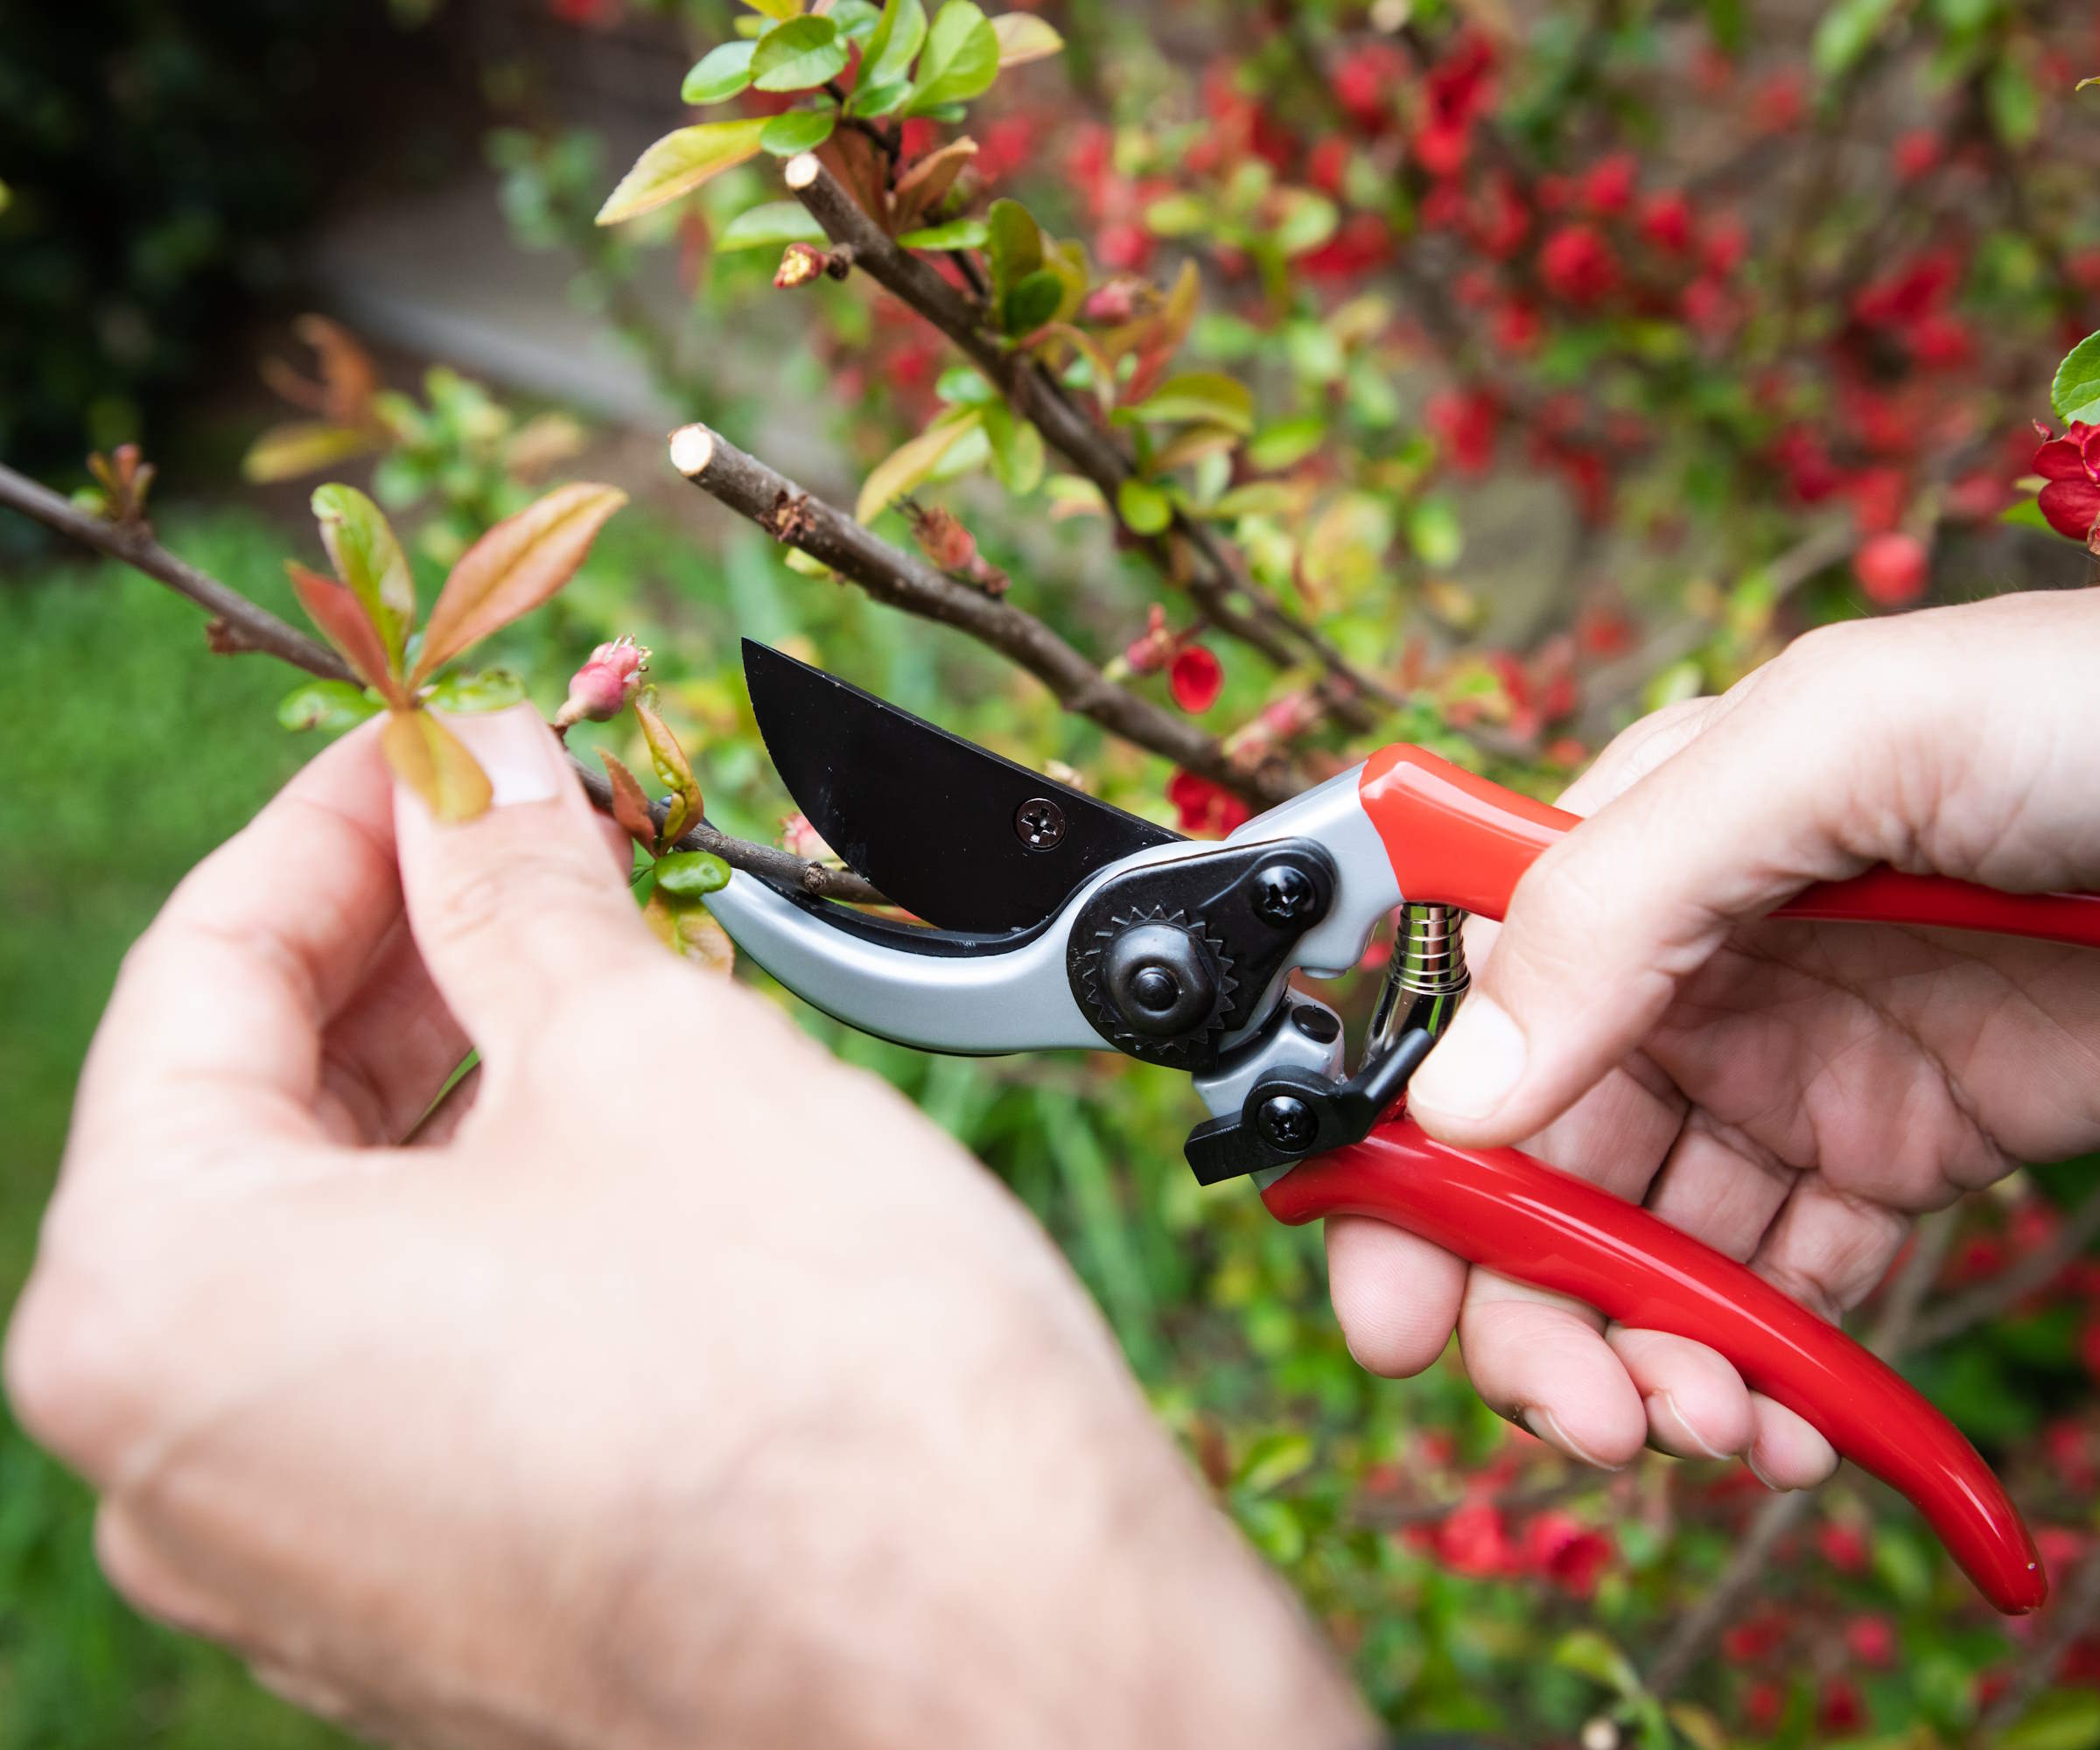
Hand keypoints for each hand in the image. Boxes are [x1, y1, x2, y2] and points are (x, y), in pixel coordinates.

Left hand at [5, 707, 1368, 1749]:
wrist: (1006, 1672)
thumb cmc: (814, 1377)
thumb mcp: (641, 1051)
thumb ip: (516, 887)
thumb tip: (484, 768)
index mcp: (157, 1308)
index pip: (206, 972)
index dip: (346, 814)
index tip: (451, 732)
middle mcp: (188, 1466)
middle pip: (266, 1113)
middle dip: (419, 942)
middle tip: (548, 822)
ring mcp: (311, 1559)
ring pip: (353, 1240)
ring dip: (471, 1076)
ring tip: (611, 960)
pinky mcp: (442, 1604)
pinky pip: (424, 1356)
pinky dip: (504, 1219)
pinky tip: (633, 1133)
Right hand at [1327, 590, 2099, 1484]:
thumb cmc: (2098, 715)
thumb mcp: (1842, 744)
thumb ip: (1625, 897)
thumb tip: (1461, 1091)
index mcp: (1640, 843)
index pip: (1458, 1005)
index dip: (1397, 1153)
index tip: (1386, 1285)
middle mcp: (1688, 961)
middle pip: (1531, 1153)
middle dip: (1519, 1294)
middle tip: (1561, 1408)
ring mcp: (1789, 1060)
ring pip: (1646, 1240)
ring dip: (1641, 1355)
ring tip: (1695, 1432)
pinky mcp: (1894, 1147)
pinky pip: (1782, 1282)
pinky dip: (1759, 1370)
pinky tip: (1775, 1426)